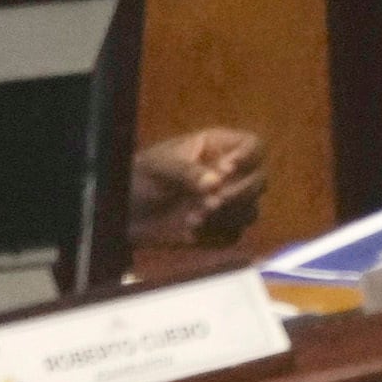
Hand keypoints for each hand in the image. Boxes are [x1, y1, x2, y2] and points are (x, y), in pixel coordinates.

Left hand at [129, 127, 266, 246]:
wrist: (122, 214)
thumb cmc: (140, 177)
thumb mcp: (158, 167)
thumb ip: (186, 171)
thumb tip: (216, 182)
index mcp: (217, 148)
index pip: (253, 146)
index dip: (248, 157)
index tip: (227, 171)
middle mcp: (228, 175)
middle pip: (259, 180)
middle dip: (239, 193)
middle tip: (212, 202)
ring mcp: (225, 204)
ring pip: (251, 210)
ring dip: (228, 216)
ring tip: (194, 218)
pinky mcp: (218, 231)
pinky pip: (234, 235)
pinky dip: (217, 235)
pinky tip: (193, 232)